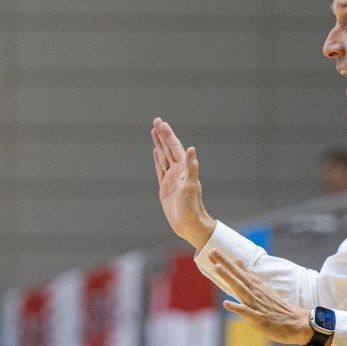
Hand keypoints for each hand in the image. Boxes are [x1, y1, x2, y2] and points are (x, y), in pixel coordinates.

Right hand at [151, 118, 215, 248]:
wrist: (189, 224)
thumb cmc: (192, 206)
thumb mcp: (191, 186)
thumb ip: (192, 167)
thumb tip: (191, 149)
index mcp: (184, 169)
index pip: (175, 147)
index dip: (168, 135)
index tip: (161, 123)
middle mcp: (178, 171)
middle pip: (168, 148)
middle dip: (162, 135)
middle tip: (156, 120)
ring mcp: (171, 178)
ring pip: (163, 156)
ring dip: (159, 144)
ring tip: (154, 132)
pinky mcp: (165, 187)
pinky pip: (160, 169)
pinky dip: (157, 159)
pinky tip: (155, 152)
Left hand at [208, 252, 311, 345]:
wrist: (296, 323)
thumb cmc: (277, 307)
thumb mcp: (262, 288)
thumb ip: (248, 275)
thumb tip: (237, 260)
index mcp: (256, 286)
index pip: (239, 271)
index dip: (226, 261)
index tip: (213, 251)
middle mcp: (256, 292)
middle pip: (238, 276)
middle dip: (225, 264)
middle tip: (213, 251)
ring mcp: (257, 305)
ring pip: (241, 290)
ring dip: (230, 279)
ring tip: (217, 269)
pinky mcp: (259, 318)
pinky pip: (247, 312)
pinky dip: (237, 307)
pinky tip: (226, 303)